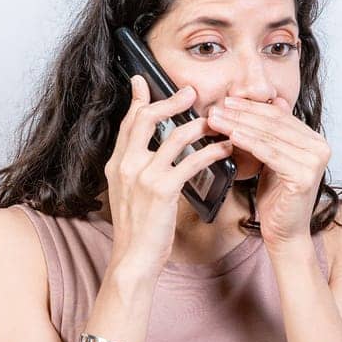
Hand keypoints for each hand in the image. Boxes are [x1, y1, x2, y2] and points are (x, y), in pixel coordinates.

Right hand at [105, 76, 236, 276]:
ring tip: (217, 122)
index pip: (128, 122)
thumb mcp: (129, 194)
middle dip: (171, 101)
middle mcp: (127, 164)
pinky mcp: (163, 189)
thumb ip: (136, 171)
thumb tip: (149, 155)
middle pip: (148, 118)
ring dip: (199, 125)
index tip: (143, 82)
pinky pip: (191, 161)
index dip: (137, 100)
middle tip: (191, 92)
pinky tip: (224, 149)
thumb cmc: (138, 230)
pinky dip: (211, 151)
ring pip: (174, 136)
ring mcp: (144, 176)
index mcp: (117, 164)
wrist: (133, 259)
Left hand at [206, 95, 329, 249]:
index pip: (279, 116)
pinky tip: (232, 136)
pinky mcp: (305, 176)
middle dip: (241, 115)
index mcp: (314, 140)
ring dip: (239, 126)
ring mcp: (315, 161)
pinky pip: (271, 155)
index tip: (226, 101)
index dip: (251, 107)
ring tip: (217, 120)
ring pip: (269, 137)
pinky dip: (250, 143)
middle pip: (273, 124)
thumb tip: (251, 104)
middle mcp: (320, 148)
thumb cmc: (277, 198)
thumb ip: (269, 135)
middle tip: (216, 108)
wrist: (285, 232)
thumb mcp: (271, 159)